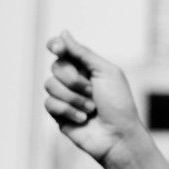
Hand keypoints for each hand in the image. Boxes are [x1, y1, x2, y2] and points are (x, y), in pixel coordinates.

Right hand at [44, 30, 146, 165]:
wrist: (118, 136)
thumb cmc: (119, 104)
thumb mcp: (106, 72)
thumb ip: (83, 53)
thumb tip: (63, 33)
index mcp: (87, 67)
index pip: (62, 49)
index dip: (56, 46)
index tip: (57, 49)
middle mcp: (73, 80)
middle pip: (56, 66)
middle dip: (74, 79)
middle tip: (92, 91)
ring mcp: (65, 97)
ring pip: (50, 85)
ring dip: (74, 98)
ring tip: (91, 109)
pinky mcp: (58, 114)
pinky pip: (49, 103)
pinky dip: (68, 110)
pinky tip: (83, 119)